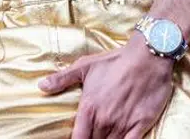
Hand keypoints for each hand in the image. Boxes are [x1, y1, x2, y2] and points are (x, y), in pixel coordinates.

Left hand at [39, 36, 175, 138]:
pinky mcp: (141, 125)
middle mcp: (104, 119)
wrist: (147, 58)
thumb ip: (62, 79)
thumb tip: (41, 86)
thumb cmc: (114, 61)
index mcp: (88, 108)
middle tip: (93, 134)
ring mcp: (123, 124)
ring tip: (104, 136)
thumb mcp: (84, 66)